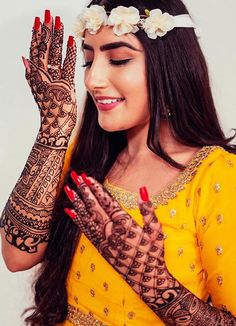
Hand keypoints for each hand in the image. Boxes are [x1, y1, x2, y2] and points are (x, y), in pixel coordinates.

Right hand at [22, 10, 76, 146]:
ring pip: (53, 54)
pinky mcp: (65, 86)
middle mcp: (42, 76)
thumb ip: (30, 74)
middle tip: (48, 13)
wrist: (54, 126)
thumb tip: (24, 59)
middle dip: (45, 29)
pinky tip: (72, 40)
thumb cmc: (49, 109)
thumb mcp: (36, 90)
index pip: (35, 50)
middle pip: (42, 48)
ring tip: (58, 21)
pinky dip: (69, 53)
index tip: (39, 20)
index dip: (37, 34)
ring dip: (56, 36)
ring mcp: (54, 80)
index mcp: (35, 75)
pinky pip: (67, 66)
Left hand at [64, 172, 178, 307]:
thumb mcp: (156, 231)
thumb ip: (148, 210)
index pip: (107, 202)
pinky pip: (86, 232)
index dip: (96, 189)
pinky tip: (70, 212)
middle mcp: (111, 232)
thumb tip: (142, 189)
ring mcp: (104, 241)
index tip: (87, 177)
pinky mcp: (101, 249)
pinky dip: (77, 221)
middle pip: (94, 207)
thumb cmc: (154, 254)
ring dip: (77, 203)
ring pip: (87, 218)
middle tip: (74, 176)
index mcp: (125, 225)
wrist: (147, 280)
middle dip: (83, 190)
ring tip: (68, 190)